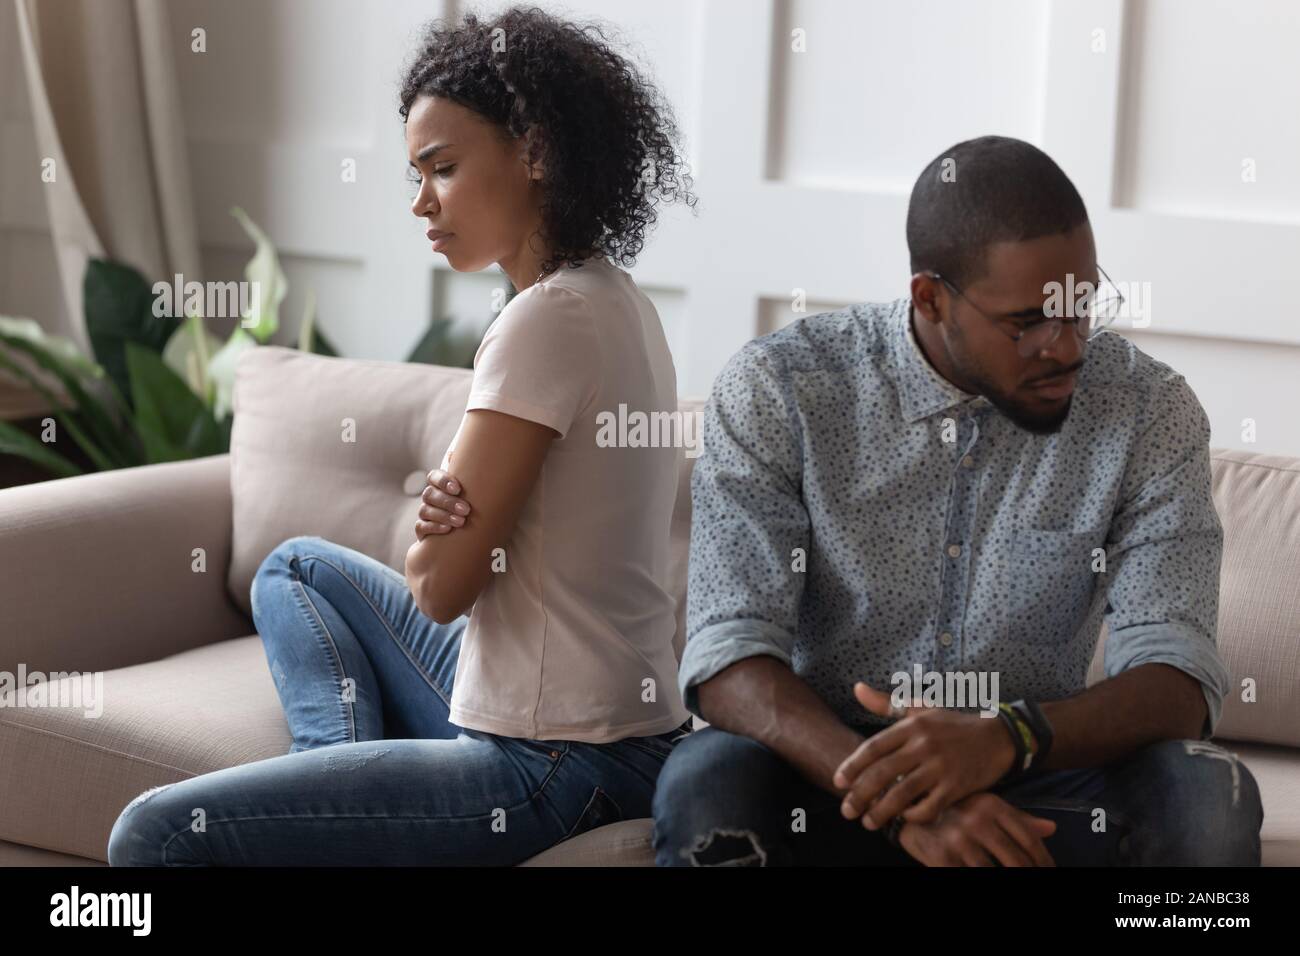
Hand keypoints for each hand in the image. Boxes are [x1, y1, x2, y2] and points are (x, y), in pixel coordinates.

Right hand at [414, 468, 470, 540]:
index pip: (434, 477)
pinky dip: (434, 527)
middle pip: (430, 494)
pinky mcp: (422, 529)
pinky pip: (422, 526)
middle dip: (448, 502)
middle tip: (466, 510)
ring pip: (425, 510)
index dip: (443, 481)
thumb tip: (460, 454)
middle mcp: (430, 497)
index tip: (458, 489)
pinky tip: (448, 530)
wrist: (466, 530)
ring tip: (461, 522)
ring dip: (443, 516)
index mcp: (439, 484)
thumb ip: (470, 473)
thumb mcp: (473, 489)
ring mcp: (425, 513)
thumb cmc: (471, 503)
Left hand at [832, 681, 1015, 828]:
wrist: (998, 737)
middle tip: (846, 811)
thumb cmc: (954, 723)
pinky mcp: (957, 785)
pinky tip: (904, 817)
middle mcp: (924, 744)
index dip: (853, 766)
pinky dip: (914, 815)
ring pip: (902, 792)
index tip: (838, 782)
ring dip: (881, 811)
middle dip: (860, 794)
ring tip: (868, 822)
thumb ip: (887, 702)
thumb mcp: (921, 707)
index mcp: (912, 725)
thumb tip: (857, 688)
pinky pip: (930, 806)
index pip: (874, 747)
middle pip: (883, 773)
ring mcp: (941, 766)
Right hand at [897, 791, 1055, 865]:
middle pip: (1016, 860)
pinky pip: (968, 876)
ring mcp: (959, 840)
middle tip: (1037, 880)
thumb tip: (1052, 828)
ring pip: (994, 872)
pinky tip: (980, 872)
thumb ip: (1017, 818)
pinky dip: (977, 877)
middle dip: (1029, 874)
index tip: (1051, 870)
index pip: (1028, 838)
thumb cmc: (952, 809)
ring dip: (1008, 878)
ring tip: (1013, 879)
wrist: (906, 810)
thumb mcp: (984, 806)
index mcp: (990, 805)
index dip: (1044, 860)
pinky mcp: (942, 858)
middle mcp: (976, 820)